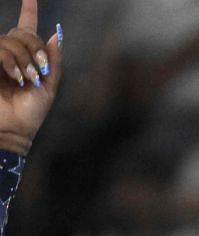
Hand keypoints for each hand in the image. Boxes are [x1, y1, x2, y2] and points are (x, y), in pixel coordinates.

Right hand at [0, 2, 57, 154]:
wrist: (14, 128)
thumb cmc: (31, 112)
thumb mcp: (50, 86)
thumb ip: (54, 60)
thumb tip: (57, 33)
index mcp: (27, 57)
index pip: (26, 27)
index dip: (28, 10)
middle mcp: (10, 54)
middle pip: (22, 34)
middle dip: (35, 49)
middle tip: (40, 70)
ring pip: (10, 41)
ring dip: (23, 59)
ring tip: (27, 79)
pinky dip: (9, 61)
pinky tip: (14, 77)